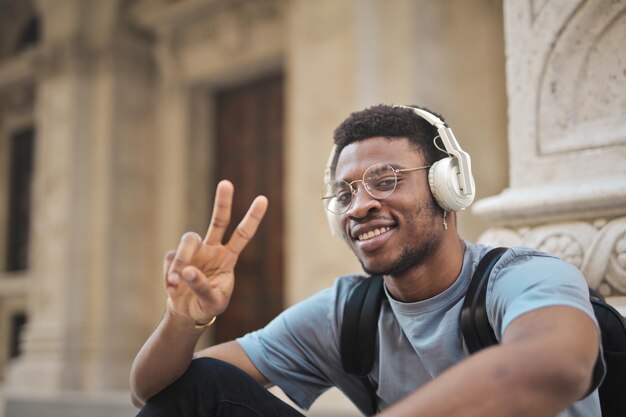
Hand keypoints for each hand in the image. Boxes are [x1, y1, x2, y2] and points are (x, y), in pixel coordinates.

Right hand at [164, 180, 267, 324]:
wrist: (187, 313)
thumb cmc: (207, 306)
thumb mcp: (212, 302)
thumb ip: (202, 288)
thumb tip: (187, 271)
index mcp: (228, 258)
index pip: (242, 235)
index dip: (252, 218)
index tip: (263, 199)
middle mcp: (212, 249)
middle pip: (218, 221)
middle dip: (222, 202)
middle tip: (227, 183)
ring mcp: (193, 252)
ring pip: (188, 240)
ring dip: (181, 260)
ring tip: (175, 282)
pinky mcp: (175, 257)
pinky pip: (171, 258)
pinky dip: (170, 274)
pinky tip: (172, 287)